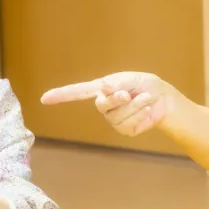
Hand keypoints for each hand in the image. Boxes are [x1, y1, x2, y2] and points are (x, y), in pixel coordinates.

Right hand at [41, 72, 176, 136]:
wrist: (163, 99)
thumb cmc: (146, 85)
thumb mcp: (132, 79)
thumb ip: (118, 83)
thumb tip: (104, 88)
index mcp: (102, 89)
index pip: (77, 92)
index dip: (61, 95)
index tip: (44, 98)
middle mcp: (104, 105)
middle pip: (102, 105)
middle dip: (116, 99)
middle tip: (128, 94)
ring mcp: (113, 119)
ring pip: (118, 116)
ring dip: (135, 106)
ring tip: (145, 98)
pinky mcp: (125, 129)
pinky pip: (128, 124)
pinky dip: (140, 115)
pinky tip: (147, 109)